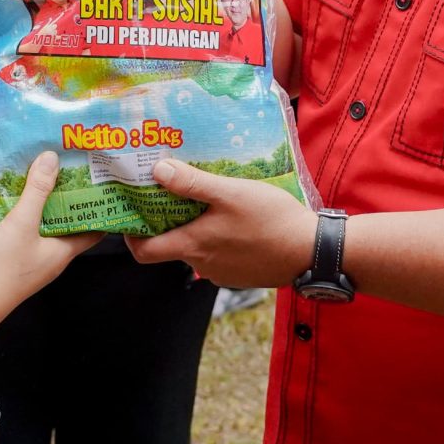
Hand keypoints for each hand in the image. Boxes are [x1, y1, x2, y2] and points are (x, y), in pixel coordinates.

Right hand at [0, 152, 97, 303]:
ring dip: (46, 207)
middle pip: (69, 225)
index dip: (99, 207)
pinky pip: (29, 233)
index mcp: (65, 250)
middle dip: (69, 200)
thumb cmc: (5, 265)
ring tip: (43, 179)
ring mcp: (34, 260)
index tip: (101, 184)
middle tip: (70, 173)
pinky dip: (27, 216)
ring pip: (47, 228)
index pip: (95, 229)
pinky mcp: (16, 261)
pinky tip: (16, 202)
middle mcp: (54, 256)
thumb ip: (37, 190)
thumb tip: (52, 158)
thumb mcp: (22, 222)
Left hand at [125, 159, 317, 288]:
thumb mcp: (229, 192)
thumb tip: (157, 171)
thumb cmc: (271, 219)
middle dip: (166, 221)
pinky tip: (231, 217)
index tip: (132, 211)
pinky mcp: (241, 273)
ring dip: (194, 227)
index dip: (130, 234)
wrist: (313, 251)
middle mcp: (202, 264)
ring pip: (196, 248)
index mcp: (193, 246)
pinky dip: (216, 237)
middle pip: (169, 245)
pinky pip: (218, 254)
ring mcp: (223, 272)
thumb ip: (192, 183)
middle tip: (169, 192)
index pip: (143, 251)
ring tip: (203, 198)